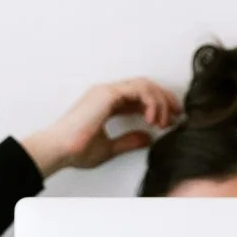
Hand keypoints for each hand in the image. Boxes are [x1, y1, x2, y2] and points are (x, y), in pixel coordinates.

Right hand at [19, 78, 181, 177]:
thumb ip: (129, 141)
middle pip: (144, 86)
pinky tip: (152, 118)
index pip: (138, 96)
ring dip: (159, 101)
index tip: (170, 119)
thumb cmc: (75, 150)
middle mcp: (107, 94)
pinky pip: (139, 89)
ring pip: (144, 85)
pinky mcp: (107, 93)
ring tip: (163, 121)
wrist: (59, 150)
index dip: (157, 105)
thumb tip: (148, 138)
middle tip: (177, 114)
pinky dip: (151, 101)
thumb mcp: (109, 148)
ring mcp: (107, 91)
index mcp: (105, 103)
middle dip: (164, 98)